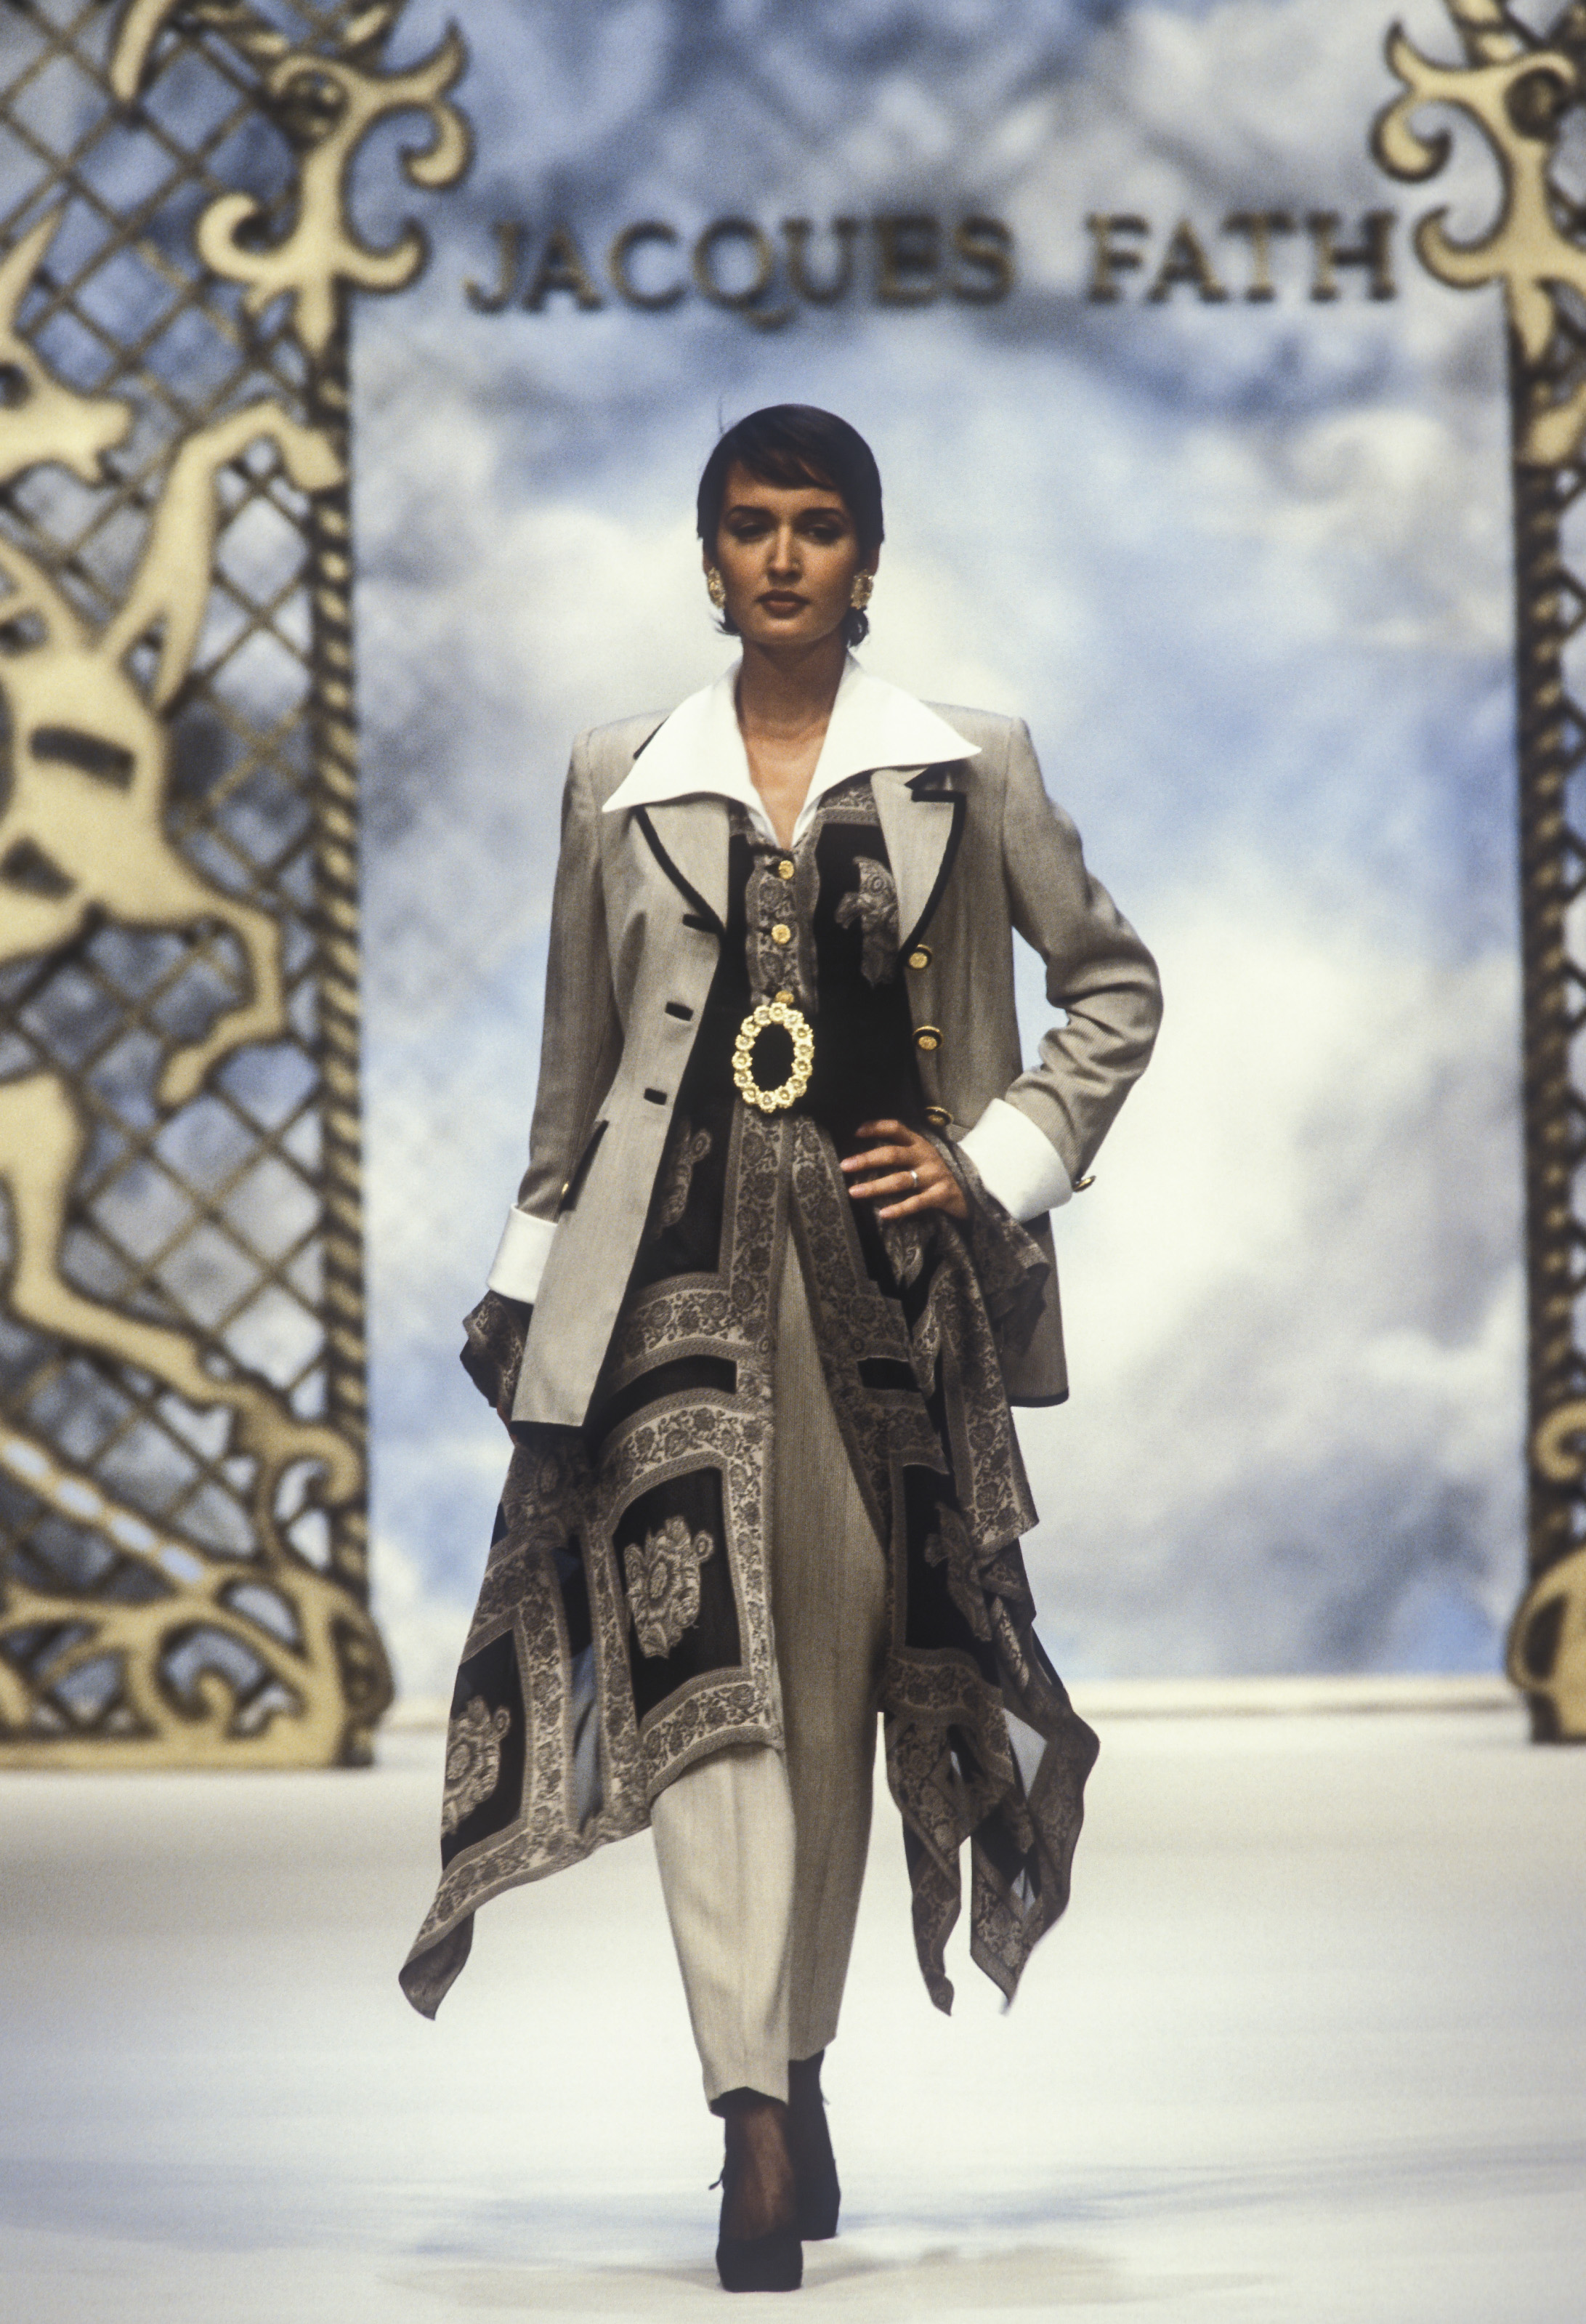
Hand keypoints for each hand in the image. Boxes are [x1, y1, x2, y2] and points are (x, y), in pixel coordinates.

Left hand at [840, 1119, 967, 1221]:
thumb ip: (900, 1150)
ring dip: (875, 1186)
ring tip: (854, 1192)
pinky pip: (917, 1203)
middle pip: (893, 1154)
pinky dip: (899, 1209)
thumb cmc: (935, 1172)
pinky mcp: (941, 1194)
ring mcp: (934, 1175)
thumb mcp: (921, 1155)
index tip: (856, 1132)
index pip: (896, 1128)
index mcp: (918, 1143)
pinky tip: (883, 1214)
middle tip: (845, 1166)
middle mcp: (925, 1156)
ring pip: (901, 1180)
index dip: (876, 1127)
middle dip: (867, 1159)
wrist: (969, 1189)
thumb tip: (864, 1153)